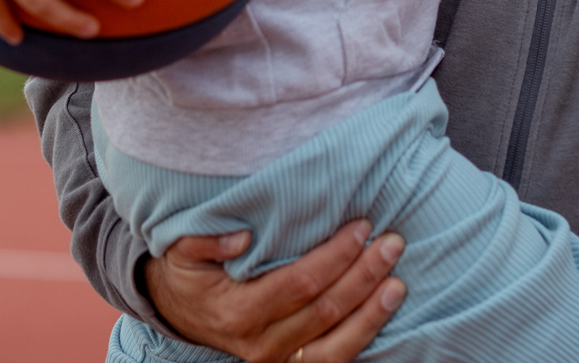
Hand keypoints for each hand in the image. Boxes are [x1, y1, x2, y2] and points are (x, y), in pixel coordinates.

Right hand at [145, 222, 405, 362]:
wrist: (180, 313)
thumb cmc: (188, 274)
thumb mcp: (181, 250)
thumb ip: (204, 241)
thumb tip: (241, 236)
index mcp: (239, 311)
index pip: (299, 284)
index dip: (335, 257)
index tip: (361, 227)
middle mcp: (262, 344)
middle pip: (325, 310)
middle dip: (363, 275)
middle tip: (392, 243)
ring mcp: (278, 361)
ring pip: (336, 343)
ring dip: (372, 312)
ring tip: (398, 283)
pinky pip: (333, 359)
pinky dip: (361, 337)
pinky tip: (382, 312)